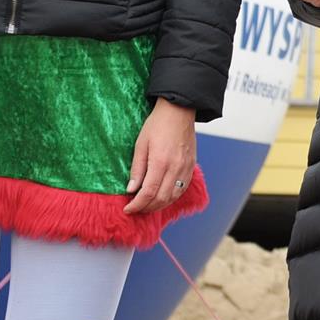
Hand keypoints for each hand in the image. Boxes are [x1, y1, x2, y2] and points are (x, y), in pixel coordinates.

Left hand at [124, 98, 196, 214]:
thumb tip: (131, 189)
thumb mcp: (140, 144)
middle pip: (162, 198)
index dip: (137, 205)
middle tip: (136, 208)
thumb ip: (137, 169)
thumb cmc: (158, 124)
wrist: (179, 111)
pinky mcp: (191, 166)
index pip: (148, 193)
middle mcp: (176, 167)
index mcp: (161, 162)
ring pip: (173, 197)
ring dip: (160, 205)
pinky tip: (162, 196)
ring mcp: (186, 168)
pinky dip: (171, 197)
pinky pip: (182, 189)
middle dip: (147, 208)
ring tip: (147, 205)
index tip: (128, 209)